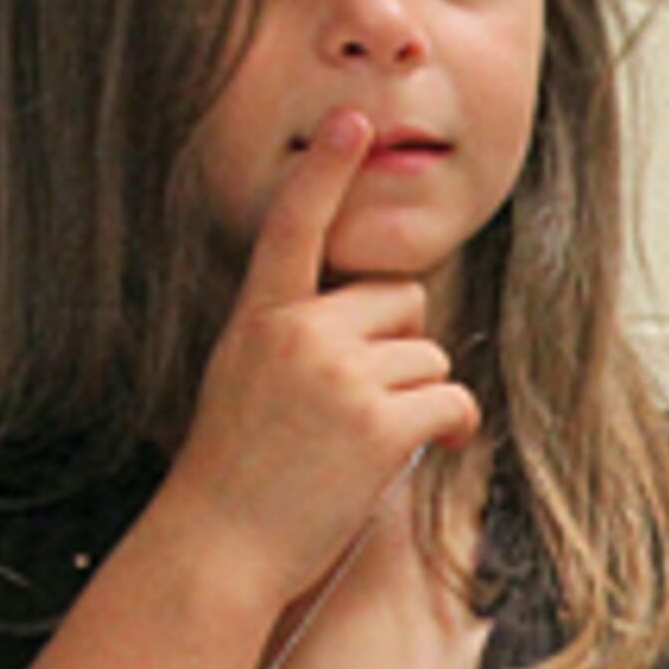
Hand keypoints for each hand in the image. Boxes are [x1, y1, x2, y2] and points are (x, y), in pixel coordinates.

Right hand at [158, 111, 482, 614]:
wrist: (216, 548)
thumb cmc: (236, 477)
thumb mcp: (245, 381)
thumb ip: (298, 339)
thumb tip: (381, 322)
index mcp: (260, 319)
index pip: (293, 228)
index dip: (325, 171)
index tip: (353, 120)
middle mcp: (299, 335)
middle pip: (403, 301)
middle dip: (403, 347)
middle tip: (363, 405)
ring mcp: (338, 377)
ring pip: (432, 357)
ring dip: (421, 398)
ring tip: (367, 442)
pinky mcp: (378, 423)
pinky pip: (452, 400)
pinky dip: (451, 428)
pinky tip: (423, 450)